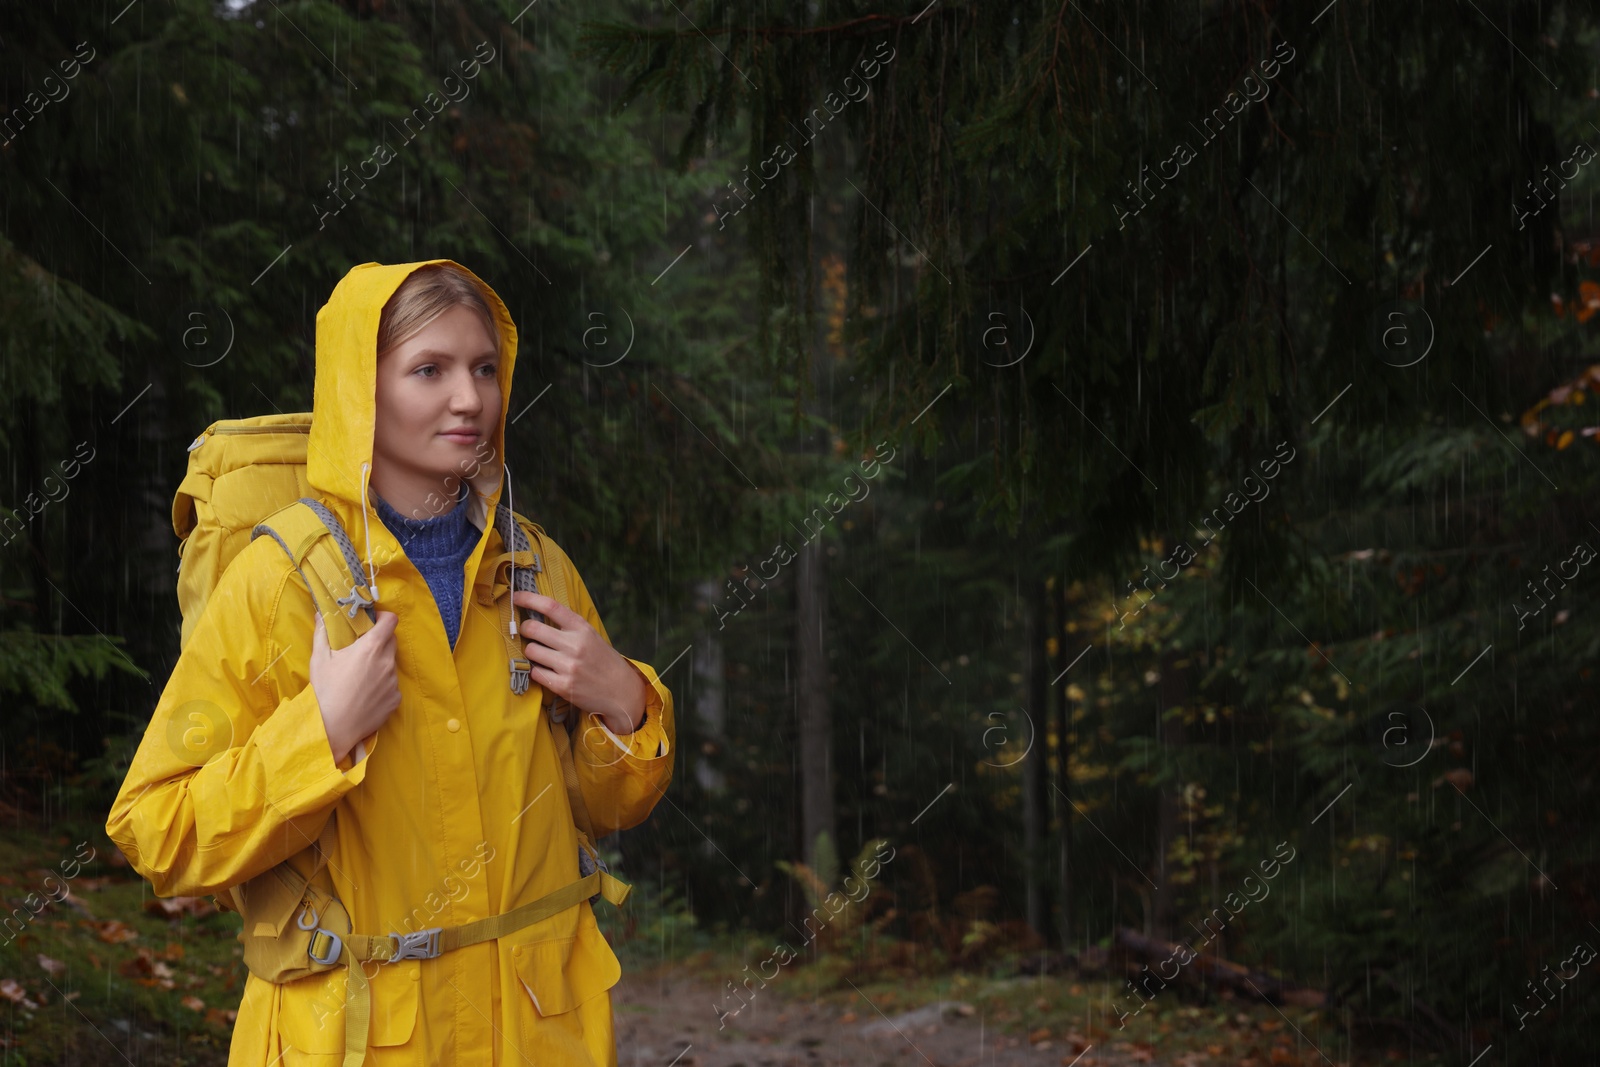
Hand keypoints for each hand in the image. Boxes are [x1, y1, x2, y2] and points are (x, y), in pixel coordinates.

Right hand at [309, 610, 400, 763]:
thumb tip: (321, 613)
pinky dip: (382, 685)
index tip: (373, 622)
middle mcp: (387, 662)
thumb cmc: (324, 690)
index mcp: (371, 648)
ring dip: (380, 664)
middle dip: (380, 640)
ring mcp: (394, 682)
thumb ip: (322, 632)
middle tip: (362, 649)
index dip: (384, 618)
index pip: (391, 621)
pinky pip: (392, 685)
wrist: (332, 728)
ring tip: (360, 676)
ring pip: (391, 664)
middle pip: (391, 641)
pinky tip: (365, 693)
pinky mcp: (396, 699)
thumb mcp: (319, 658)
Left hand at [511, 591, 647, 734]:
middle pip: (532, 628)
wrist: (621, 691)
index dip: (529, 599)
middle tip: (529, 632)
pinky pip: (535, 672)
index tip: (517, 597)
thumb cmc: (604, 662)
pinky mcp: (562, 686)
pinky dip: (538, 671)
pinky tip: (548, 672)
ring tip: (543, 656)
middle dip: (525, 629)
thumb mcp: (592, 636)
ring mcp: (568, 666)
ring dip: (532, 652)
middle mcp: (575, 645)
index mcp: (582, 628)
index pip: (550, 607)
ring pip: (530, 651)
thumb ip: (569, 627)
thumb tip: (538, 616)